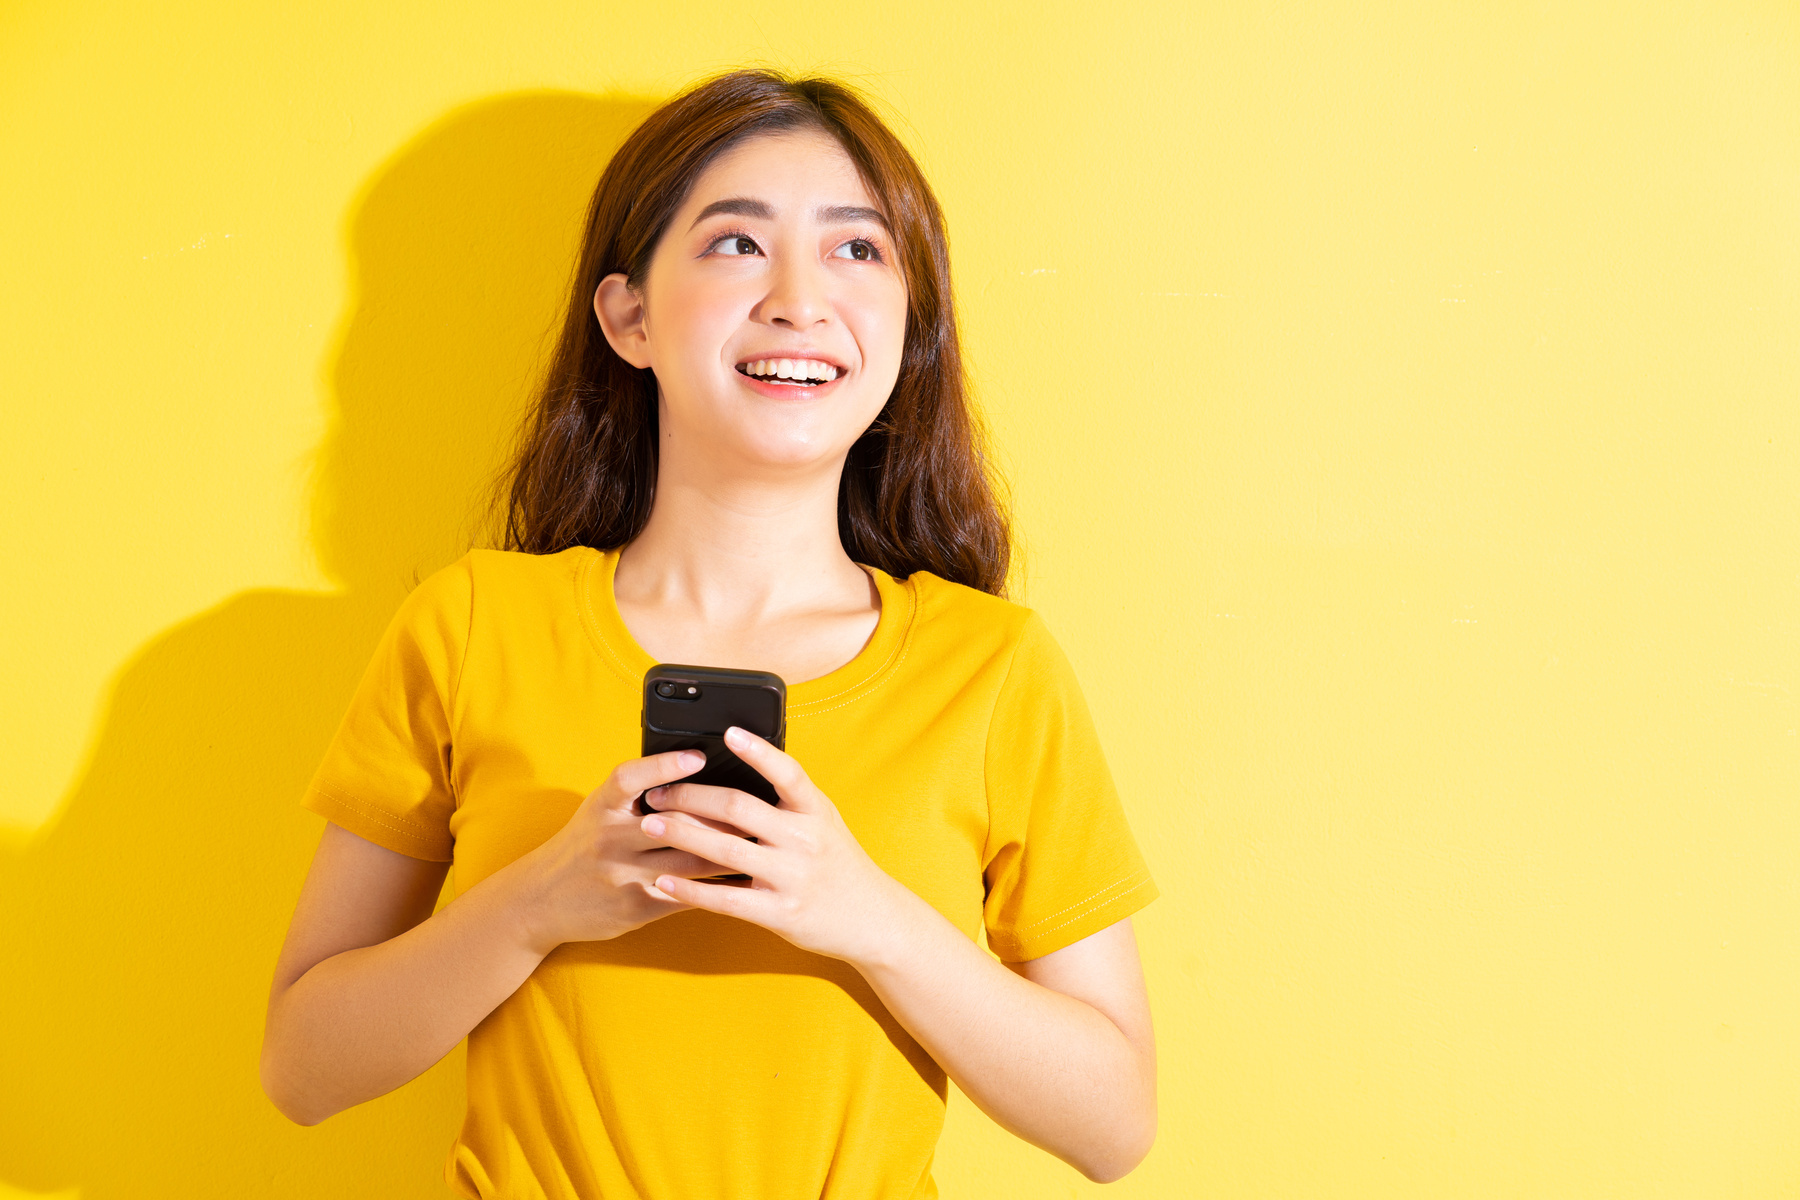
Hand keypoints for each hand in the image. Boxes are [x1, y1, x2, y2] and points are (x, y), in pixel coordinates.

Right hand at [503, 750, 743, 954]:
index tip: (698, 755)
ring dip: (729, 852)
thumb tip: (694, 767)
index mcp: (601, 807)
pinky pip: (686, 894)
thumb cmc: (583, 845)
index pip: (630, 779)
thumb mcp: (598, 811)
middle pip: (674, 823)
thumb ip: (637, 794)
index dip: (663, 765)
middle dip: (719, 816)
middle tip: (758, 807)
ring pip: (688, 861)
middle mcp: (609, 839)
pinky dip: (717, 886)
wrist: (539, 901)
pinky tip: (744, 880)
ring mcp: (623, 876)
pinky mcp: (635, 907)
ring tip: (762, 841)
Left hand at [639, 727, 918, 964]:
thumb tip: (743, 767)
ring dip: (682, 834)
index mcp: (816, 811)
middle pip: (739, 808)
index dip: (758, 752)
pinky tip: (662, 881)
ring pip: (725, 850)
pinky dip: (690, 889)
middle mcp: (805, 840)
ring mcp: (792, 877)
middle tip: (657, 793)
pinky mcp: (779, 912)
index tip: (727, 733)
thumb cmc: (839, 863)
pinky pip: (726, 899)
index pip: (787, 772)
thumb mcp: (824, 822)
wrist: (872, 919)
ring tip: (649, 825)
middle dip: (692, 797)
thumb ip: (791, 800)